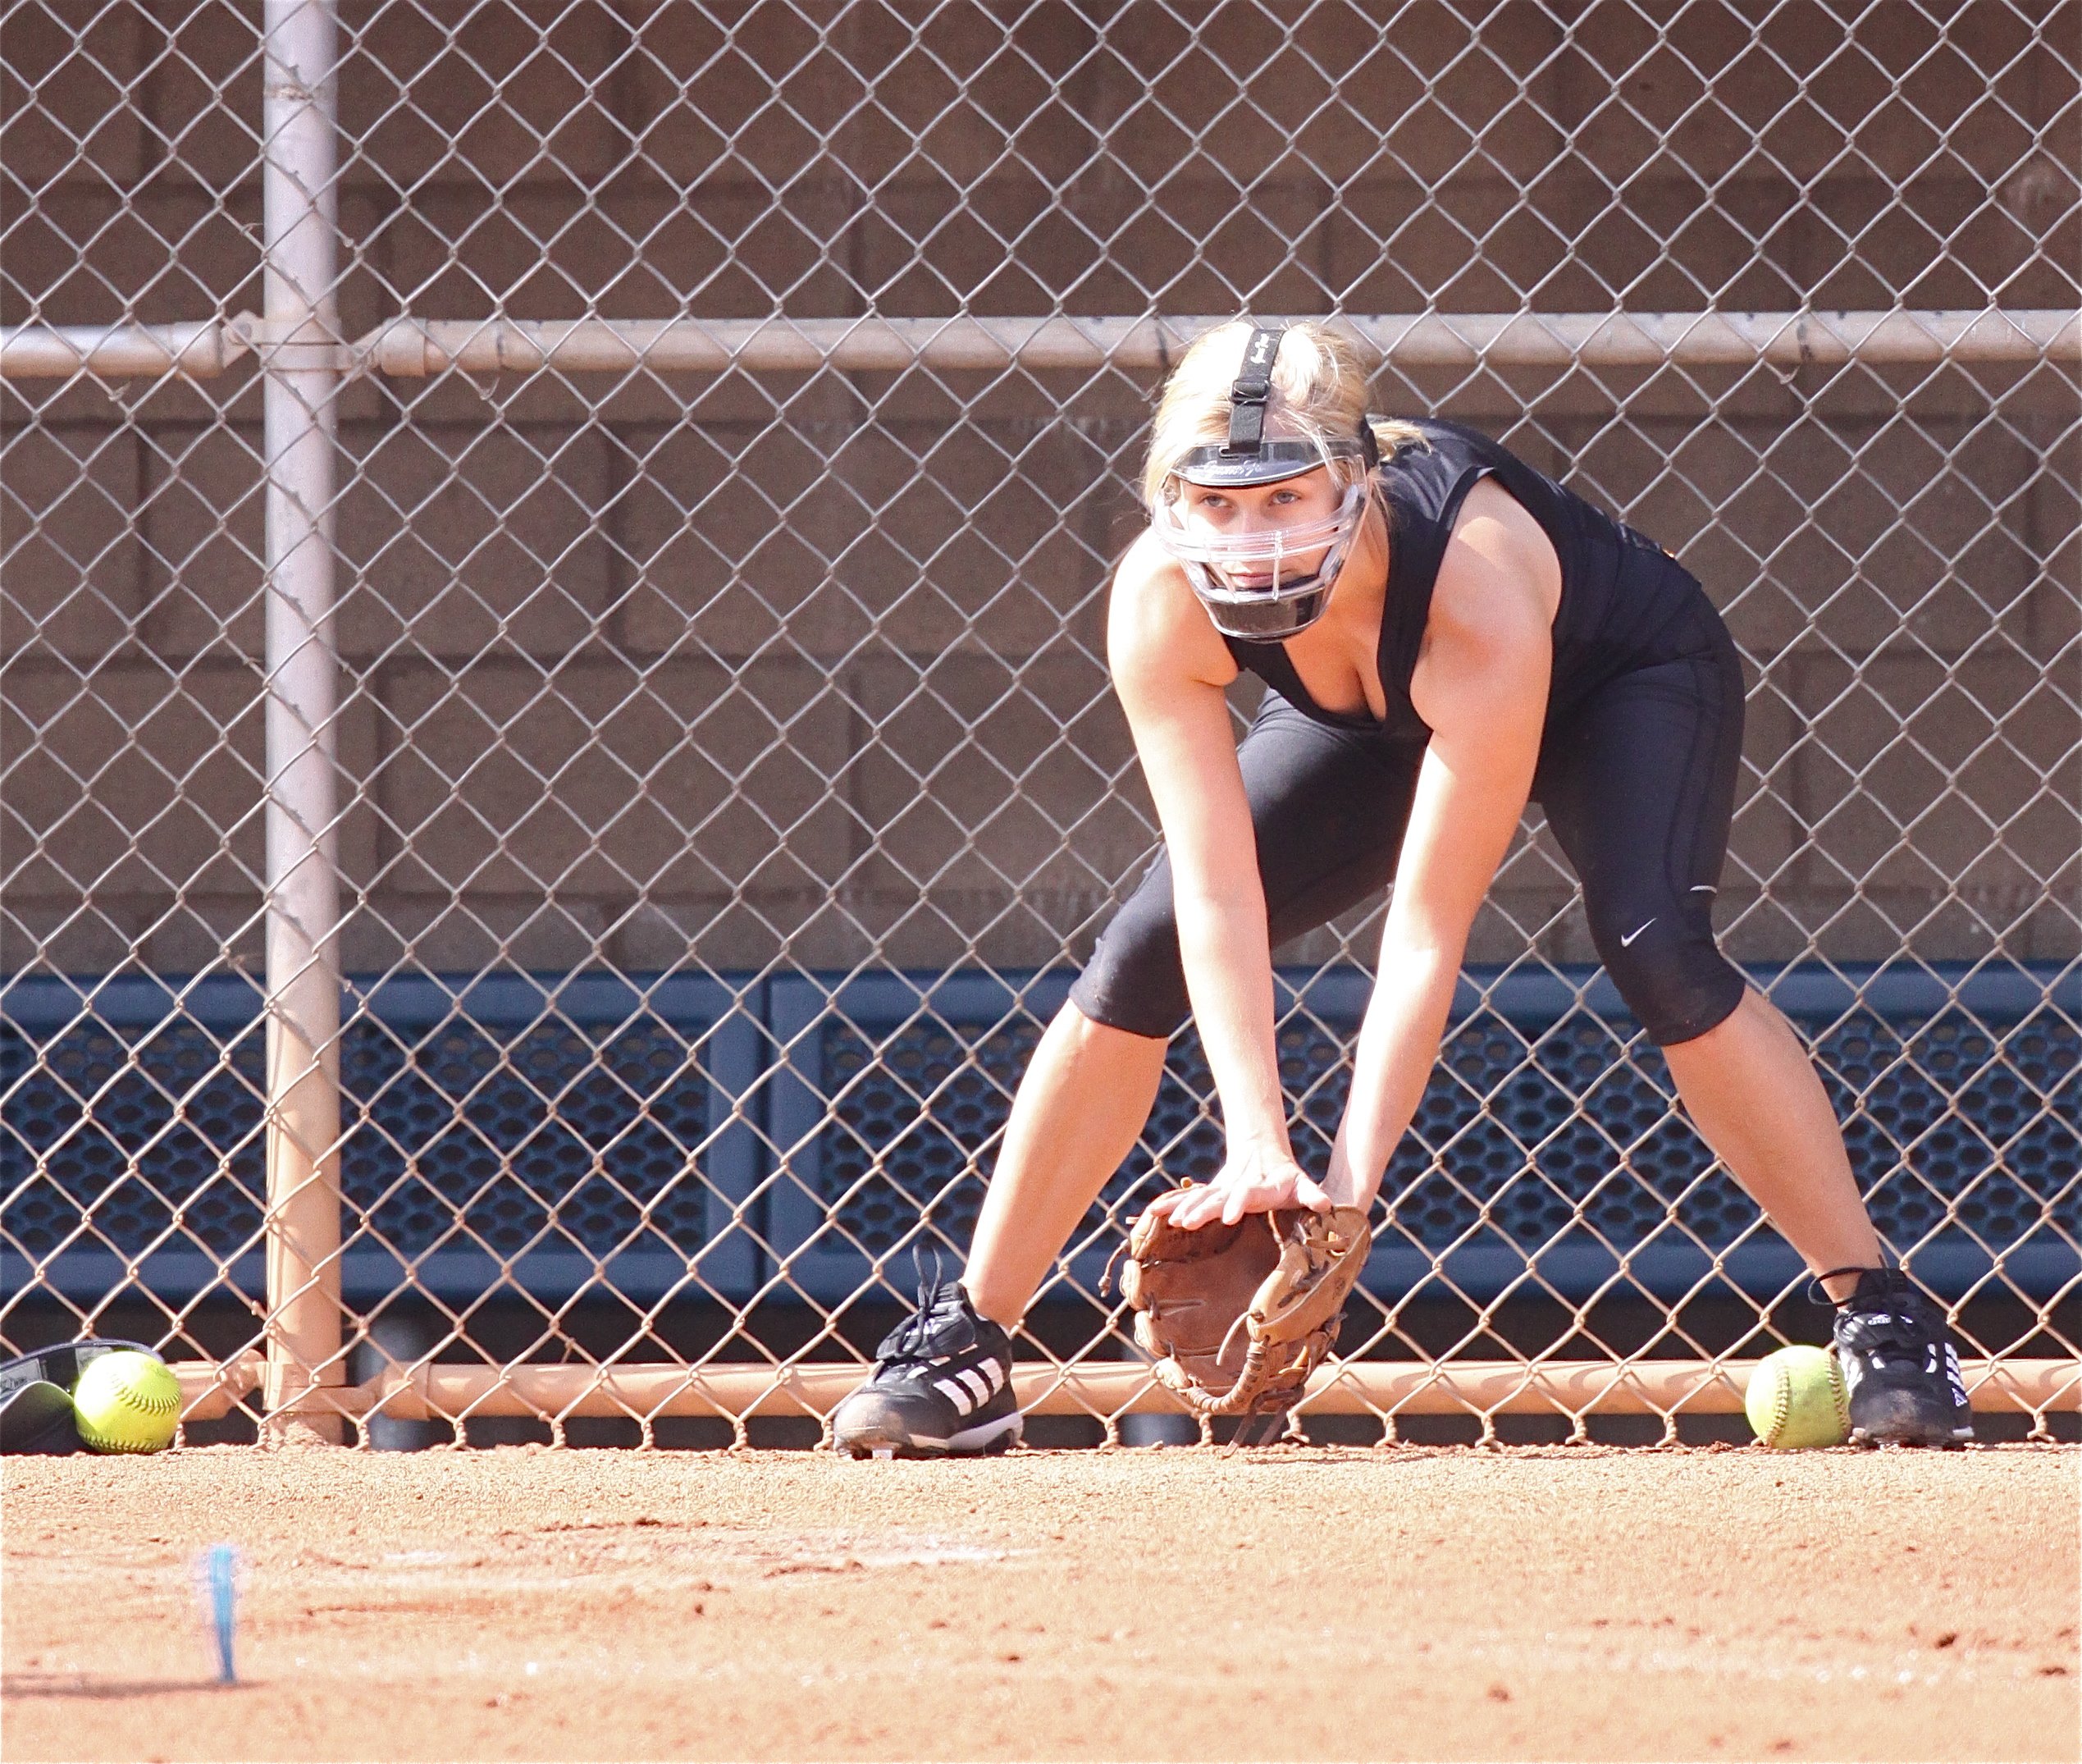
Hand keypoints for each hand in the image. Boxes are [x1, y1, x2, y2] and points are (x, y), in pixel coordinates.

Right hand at [1146, 1142, 1331, 1230]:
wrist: (1261, 1152)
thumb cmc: (1287, 1178)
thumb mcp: (1302, 1184)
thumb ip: (1312, 1194)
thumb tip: (1327, 1204)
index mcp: (1256, 1188)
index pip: (1246, 1195)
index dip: (1238, 1203)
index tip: (1230, 1216)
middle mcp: (1234, 1188)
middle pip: (1216, 1198)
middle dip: (1201, 1209)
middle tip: (1187, 1222)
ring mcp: (1219, 1190)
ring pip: (1198, 1198)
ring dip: (1182, 1208)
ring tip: (1168, 1220)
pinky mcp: (1208, 1195)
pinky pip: (1186, 1199)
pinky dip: (1169, 1205)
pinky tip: (1152, 1213)